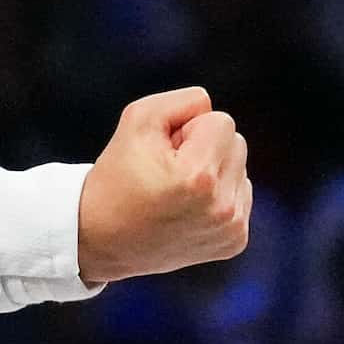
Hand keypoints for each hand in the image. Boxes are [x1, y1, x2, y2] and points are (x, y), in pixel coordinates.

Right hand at [76, 86, 251, 284]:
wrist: (102, 241)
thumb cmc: (117, 178)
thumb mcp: (137, 120)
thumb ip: (182, 101)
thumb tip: (210, 110)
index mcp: (199, 177)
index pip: (222, 121)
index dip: (188, 130)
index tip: (163, 153)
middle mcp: (222, 208)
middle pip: (237, 144)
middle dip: (205, 149)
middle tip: (169, 171)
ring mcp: (231, 229)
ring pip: (240, 170)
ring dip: (214, 172)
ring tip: (178, 191)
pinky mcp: (234, 242)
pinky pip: (240, 197)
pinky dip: (218, 197)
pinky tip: (188, 209)